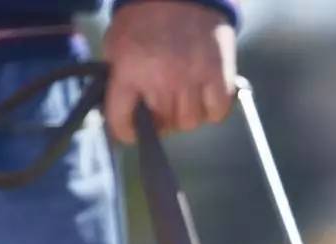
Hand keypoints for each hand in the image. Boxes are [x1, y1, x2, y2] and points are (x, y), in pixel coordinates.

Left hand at [103, 0, 237, 143]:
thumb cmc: (146, 19)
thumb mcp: (118, 44)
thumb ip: (116, 78)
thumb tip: (119, 113)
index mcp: (130, 70)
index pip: (122, 120)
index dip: (125, 132)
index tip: (130, 133)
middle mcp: (161, 78)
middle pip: (162, 125)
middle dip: (160, 120)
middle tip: (161, 106)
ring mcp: (192, 78)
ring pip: (189, 122)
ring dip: (186, 114)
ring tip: (183, 96)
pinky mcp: (219, 76)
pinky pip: (215, 113)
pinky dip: (211, 109)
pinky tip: (204, 94)